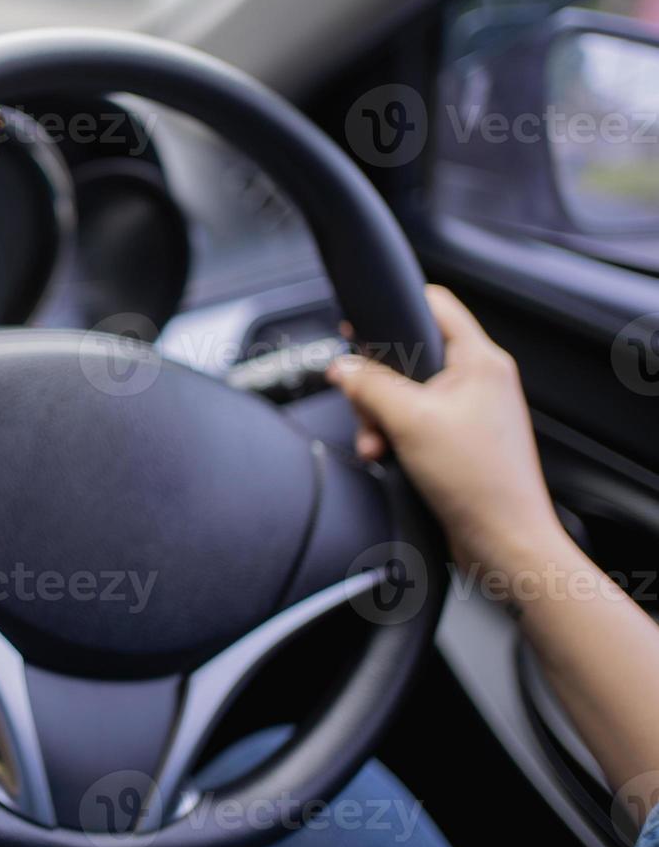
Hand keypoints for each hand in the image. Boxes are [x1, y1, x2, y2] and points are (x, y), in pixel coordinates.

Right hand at [325, 285, 563, 572]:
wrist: (504, 541)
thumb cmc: (479, 482)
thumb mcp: (410, 420)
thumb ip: (369, 385)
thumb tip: (342, 366)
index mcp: (480, 360)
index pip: (435, 305)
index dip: (393, 309)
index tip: (359, 327)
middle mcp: (479, 380)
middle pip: (409, 356)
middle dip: (376, 385)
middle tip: (366, 409)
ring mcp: (470, 411)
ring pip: (406, 393)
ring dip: (380, 417)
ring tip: (377, 444)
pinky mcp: (459, 440)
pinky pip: (414, 422)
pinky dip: (393, 436)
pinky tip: (386, 456)